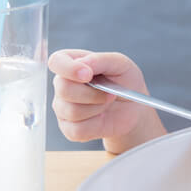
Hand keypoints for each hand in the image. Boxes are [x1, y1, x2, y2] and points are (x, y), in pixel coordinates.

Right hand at [47, 49, 164, 152]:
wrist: (133, 107)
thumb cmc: (124, 81)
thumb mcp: (121, 64)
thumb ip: (101, 60)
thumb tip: (83, 64)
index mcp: (71, 63)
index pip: (56, 62)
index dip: (68, 69)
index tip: (87, 75)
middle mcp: (62, 84)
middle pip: (64, 89)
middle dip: (92, 93)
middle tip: (111, 93)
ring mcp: (63, 107)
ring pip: (72, 111)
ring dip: (98, 108)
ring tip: (107, 103)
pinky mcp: (69, 128)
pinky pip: (77, 130)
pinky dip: (96, 125)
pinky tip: (101, 117)